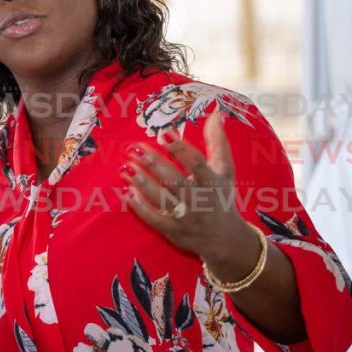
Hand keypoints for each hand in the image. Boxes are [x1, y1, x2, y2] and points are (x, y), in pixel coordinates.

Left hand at [120, 110, 258, 270]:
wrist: (225, 239)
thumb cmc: (221, 196)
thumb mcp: (224, 170)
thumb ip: (218, 142)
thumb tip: (216, 112)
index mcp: (213, 183)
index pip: (197, 165)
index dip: (181, 150)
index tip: (164, 133)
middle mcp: (200, 201)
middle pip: (176, 181)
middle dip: (154, 164)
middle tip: (135, 148)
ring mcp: (186, 218)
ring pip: (162, 199)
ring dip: (142, 183)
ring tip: (126, 166)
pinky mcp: (174, 232)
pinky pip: (154, 220)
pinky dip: (140, 207)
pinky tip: (126, 191)